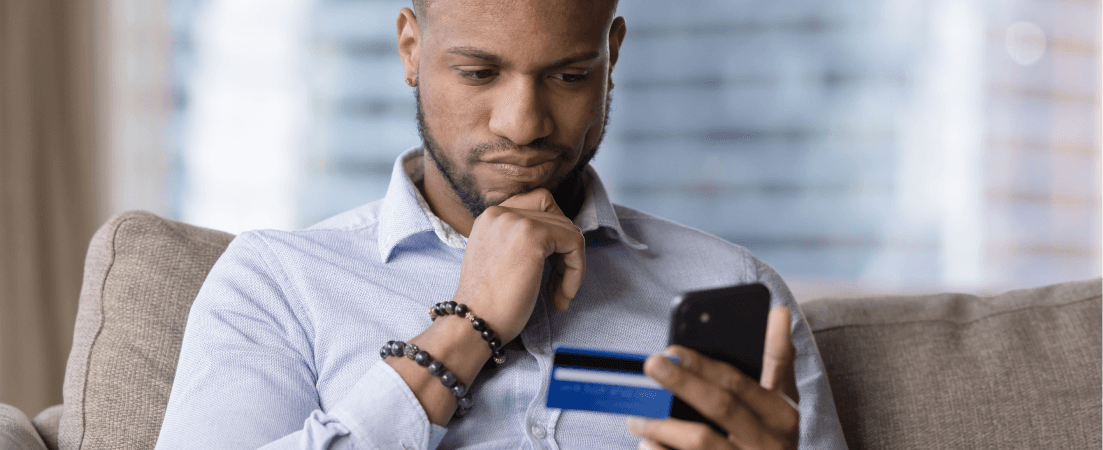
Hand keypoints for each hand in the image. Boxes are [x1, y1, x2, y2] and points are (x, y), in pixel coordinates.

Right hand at [454, 188, 585, 341]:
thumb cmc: (489, 304)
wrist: (473, 323)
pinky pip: (574, 243)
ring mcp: (516, 221)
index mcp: (491, 217)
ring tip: (559, 294)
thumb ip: (520, 242)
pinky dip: (576, 271)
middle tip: (557, 285)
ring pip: (569, 231)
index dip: (553, 236)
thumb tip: (560, 238)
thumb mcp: (500, 260)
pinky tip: (562, 295)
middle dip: (564, 253)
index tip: (550, 268)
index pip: (538, 205)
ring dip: (572, 266)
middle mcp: (501, 212)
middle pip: (556, 217)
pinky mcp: (534, 235)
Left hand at [628, 307, 799, 449]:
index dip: (703, 365)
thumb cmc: (772, 438)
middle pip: (719, 407)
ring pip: (700, 442)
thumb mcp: (784, 402)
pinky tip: (647, 444)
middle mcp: (769, 444)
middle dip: (681, 383)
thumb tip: (779, 312)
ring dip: (663, 425)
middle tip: (649, 365)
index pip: (737, 383)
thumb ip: (779, 359)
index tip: (672, 349)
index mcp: (782, 416)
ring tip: (636, 415)